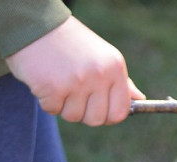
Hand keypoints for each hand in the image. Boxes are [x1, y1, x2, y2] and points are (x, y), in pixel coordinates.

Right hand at [5, 17, 144, 126]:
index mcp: (114, 67)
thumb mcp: (101, 57)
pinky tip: (47, 81)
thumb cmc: (71, 44)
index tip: (96, 108)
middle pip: (97, 120)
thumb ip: (120, 82)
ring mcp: (77, 82)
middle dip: (83, 112)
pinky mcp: (54, 88)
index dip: (107, 116)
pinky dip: (47, 101)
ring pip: (74, 117)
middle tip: (73, 92)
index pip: (120, 112)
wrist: (37, 26)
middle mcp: (99, 74)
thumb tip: (140, 99)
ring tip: (59, 82)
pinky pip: (53, 110)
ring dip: (63, 106)